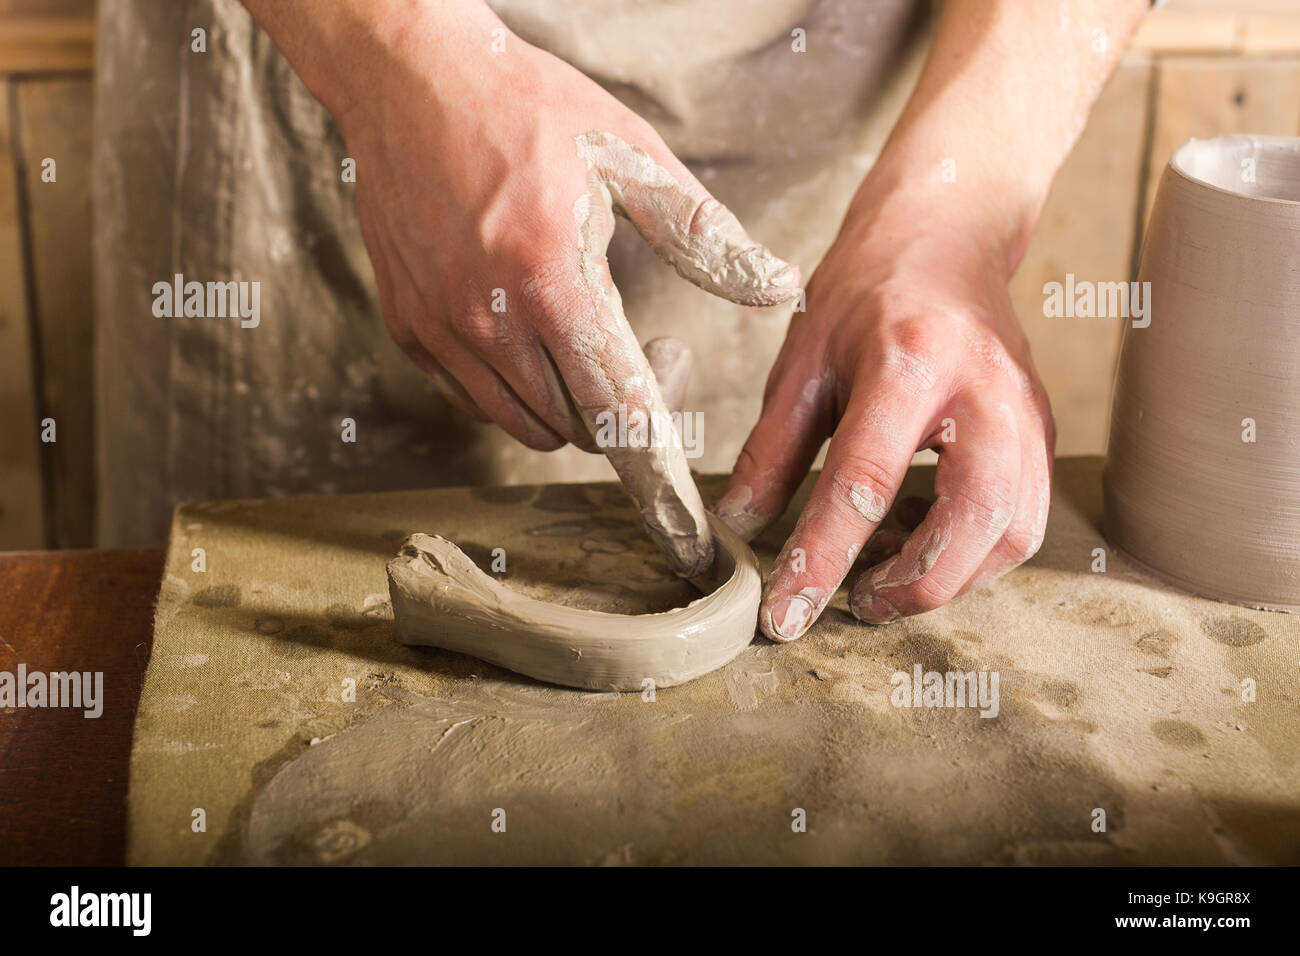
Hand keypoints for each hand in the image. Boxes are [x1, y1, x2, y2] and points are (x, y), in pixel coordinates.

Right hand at [331, 3, 798, 573]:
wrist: (406, 77)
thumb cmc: (527, 107)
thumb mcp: (629, 154)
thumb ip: (706, 235)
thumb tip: (778, 291)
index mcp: (551, 280)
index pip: (619, 411)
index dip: (659, 481)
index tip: (687, 540)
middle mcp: (487, 320)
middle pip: (575, 428)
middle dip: (622, 416)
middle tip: (648, 350)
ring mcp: (437, 330)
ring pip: (523, 422)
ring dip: (570, 405)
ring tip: (586, 332)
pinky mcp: (406, 328)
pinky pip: (476, 394)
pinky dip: (515, 385)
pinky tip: (528, 324)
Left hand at [714, 181, 1054, 638]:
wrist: (946, 236)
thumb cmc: (866, 292)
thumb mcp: (801, 361)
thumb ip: (771, 450)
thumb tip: (740, 530)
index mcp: (910, 359)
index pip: (864, 482)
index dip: (821, 559)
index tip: (785, 616)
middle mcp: (985, 387)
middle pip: (976, 518)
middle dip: (916, 584)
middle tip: (856, 603)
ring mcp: (1027, 410)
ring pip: (1014, 531)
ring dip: (950, 578)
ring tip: (884, 579)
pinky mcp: (1042, 431)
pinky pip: (1025, 518)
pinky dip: (975, 555)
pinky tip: (922, 546)